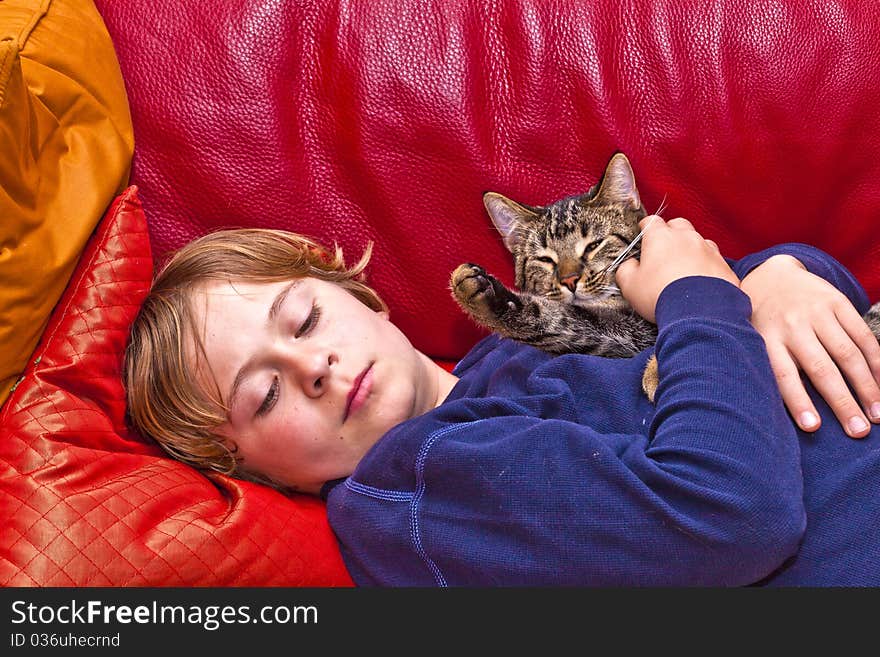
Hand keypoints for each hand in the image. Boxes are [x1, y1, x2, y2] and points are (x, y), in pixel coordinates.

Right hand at [616, 215, 738, 322]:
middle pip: (677, 224)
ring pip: (698, 240)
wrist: (698, 311)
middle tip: (663, 249)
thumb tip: (628, 266)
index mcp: (660, 237)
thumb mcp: (630, 286)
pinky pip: (713, 258)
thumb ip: (626, 270)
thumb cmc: (662, 295)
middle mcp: (685, 237)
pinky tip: (700, 277)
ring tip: (683, 266)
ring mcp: (707, 249)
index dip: (645, 227)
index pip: (651, 222)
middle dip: (670, 233)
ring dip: (690, 248)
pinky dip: (706, 264)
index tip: (643, 233)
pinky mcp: (722, 264)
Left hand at [740, 254, 879, 438]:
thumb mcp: (754, 340)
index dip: (798, 402)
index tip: (812, 428)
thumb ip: (770, 367)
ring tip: (877, 413)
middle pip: (821, 369)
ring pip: (846, 354)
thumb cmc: (762, 321)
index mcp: (767, 340)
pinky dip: (875, 360)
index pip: (783, 375)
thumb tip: (781, 410)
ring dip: (866, 386)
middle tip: (859, 431)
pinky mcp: (836, 302)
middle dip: (842, 402)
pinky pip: (861, 335)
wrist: (771, 275)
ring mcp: (816, 313)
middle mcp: (792, 326)